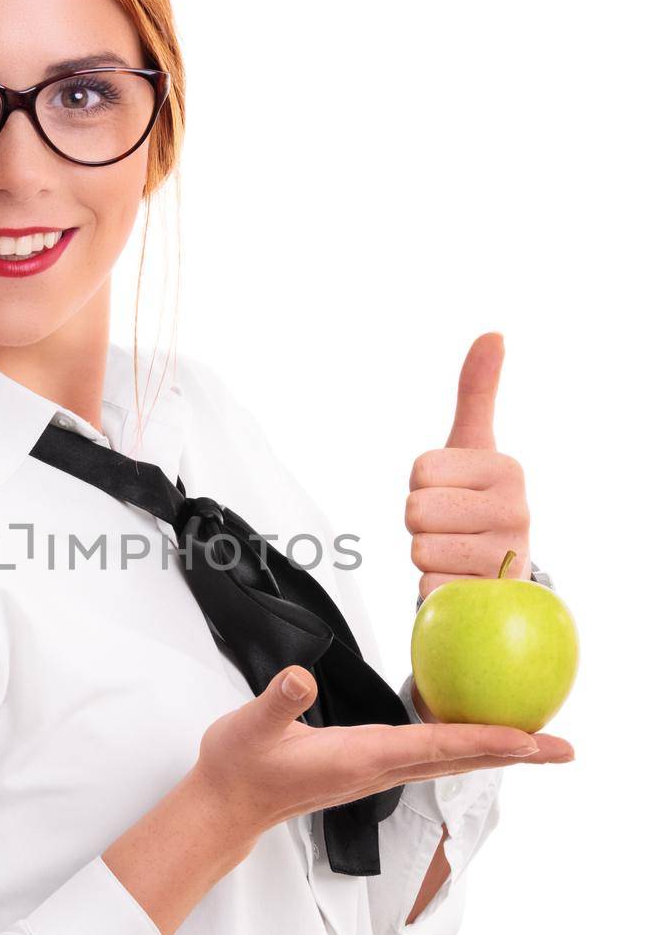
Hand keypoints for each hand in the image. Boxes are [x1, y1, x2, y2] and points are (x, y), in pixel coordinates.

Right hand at [194, 666, 573, 844]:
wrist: (227, 805)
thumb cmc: (239, 767)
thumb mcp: (250, 727)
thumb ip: (278, 702)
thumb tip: (302, 678)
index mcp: (361, 757)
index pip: (436, 746)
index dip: (485, 740)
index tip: (530, 739)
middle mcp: (379, 768)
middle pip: (461, 758)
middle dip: (514, 753)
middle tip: (565, 749)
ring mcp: (377, 771)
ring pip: (451, 758)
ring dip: (497, 750)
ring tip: (537, 741)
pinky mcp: (369, 766)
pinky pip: (432, 754)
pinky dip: (465, 743)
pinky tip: (476, 733)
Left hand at [405, 332, 531, 600]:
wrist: (499, 574)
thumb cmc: (476, 502)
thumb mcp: (473, 445)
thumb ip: (477, 390)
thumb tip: (493, 333)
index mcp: (507, 469)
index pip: (421, 470)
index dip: (422, 484)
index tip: (448, 492)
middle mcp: (517, 512)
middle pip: (417, 509)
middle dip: (421, 520)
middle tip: (449, 527)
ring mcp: (507, 558)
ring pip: (420, 549)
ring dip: (427, 555)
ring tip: (455, 553)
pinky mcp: (490, 600)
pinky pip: (429, 589)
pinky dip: (433, 589)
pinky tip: (459, 583)